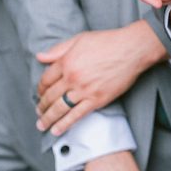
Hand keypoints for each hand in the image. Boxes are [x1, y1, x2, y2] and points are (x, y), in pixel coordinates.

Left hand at [35, 20, 167, 135]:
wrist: (131, 49)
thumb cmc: (108, 41)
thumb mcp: (79, 39)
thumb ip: (58, 50)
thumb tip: (40, 57)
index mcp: (66, 62)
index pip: (46, 79)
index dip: (40, 89)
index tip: (39, 94)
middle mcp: (72, 77)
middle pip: (50, 96)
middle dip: (42, 106)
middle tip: (38, 112)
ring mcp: (84, 90)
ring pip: (60, 108)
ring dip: (48, 118)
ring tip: (42, 125)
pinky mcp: (97, 99)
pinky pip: (76, 115)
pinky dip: (65, 124)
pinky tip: (56, 130)